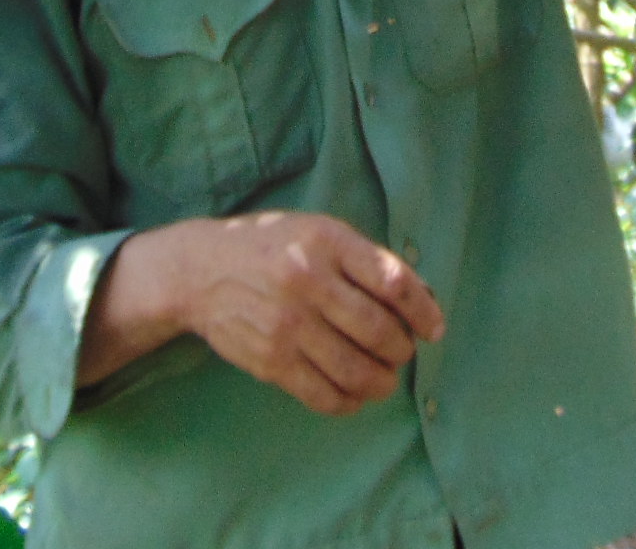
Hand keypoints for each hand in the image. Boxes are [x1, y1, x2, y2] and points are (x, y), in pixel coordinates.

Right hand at [81, 211, 444, 416]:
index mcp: (326, 242)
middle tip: (403, 352)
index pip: (393, 281)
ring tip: (384, 378)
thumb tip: (426, 301)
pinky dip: (350, 402)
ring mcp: (287, 325)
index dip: (424, 311)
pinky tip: (355, 395)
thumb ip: (368, 262)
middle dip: (402, 350)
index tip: (434, 329)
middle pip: (379, 331)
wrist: (201, 270)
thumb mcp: (320, 233)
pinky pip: (324, 395)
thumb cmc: (272, 247)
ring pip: (356, 370)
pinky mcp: (271, 360)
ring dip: (382, 382)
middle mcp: (307, 281)